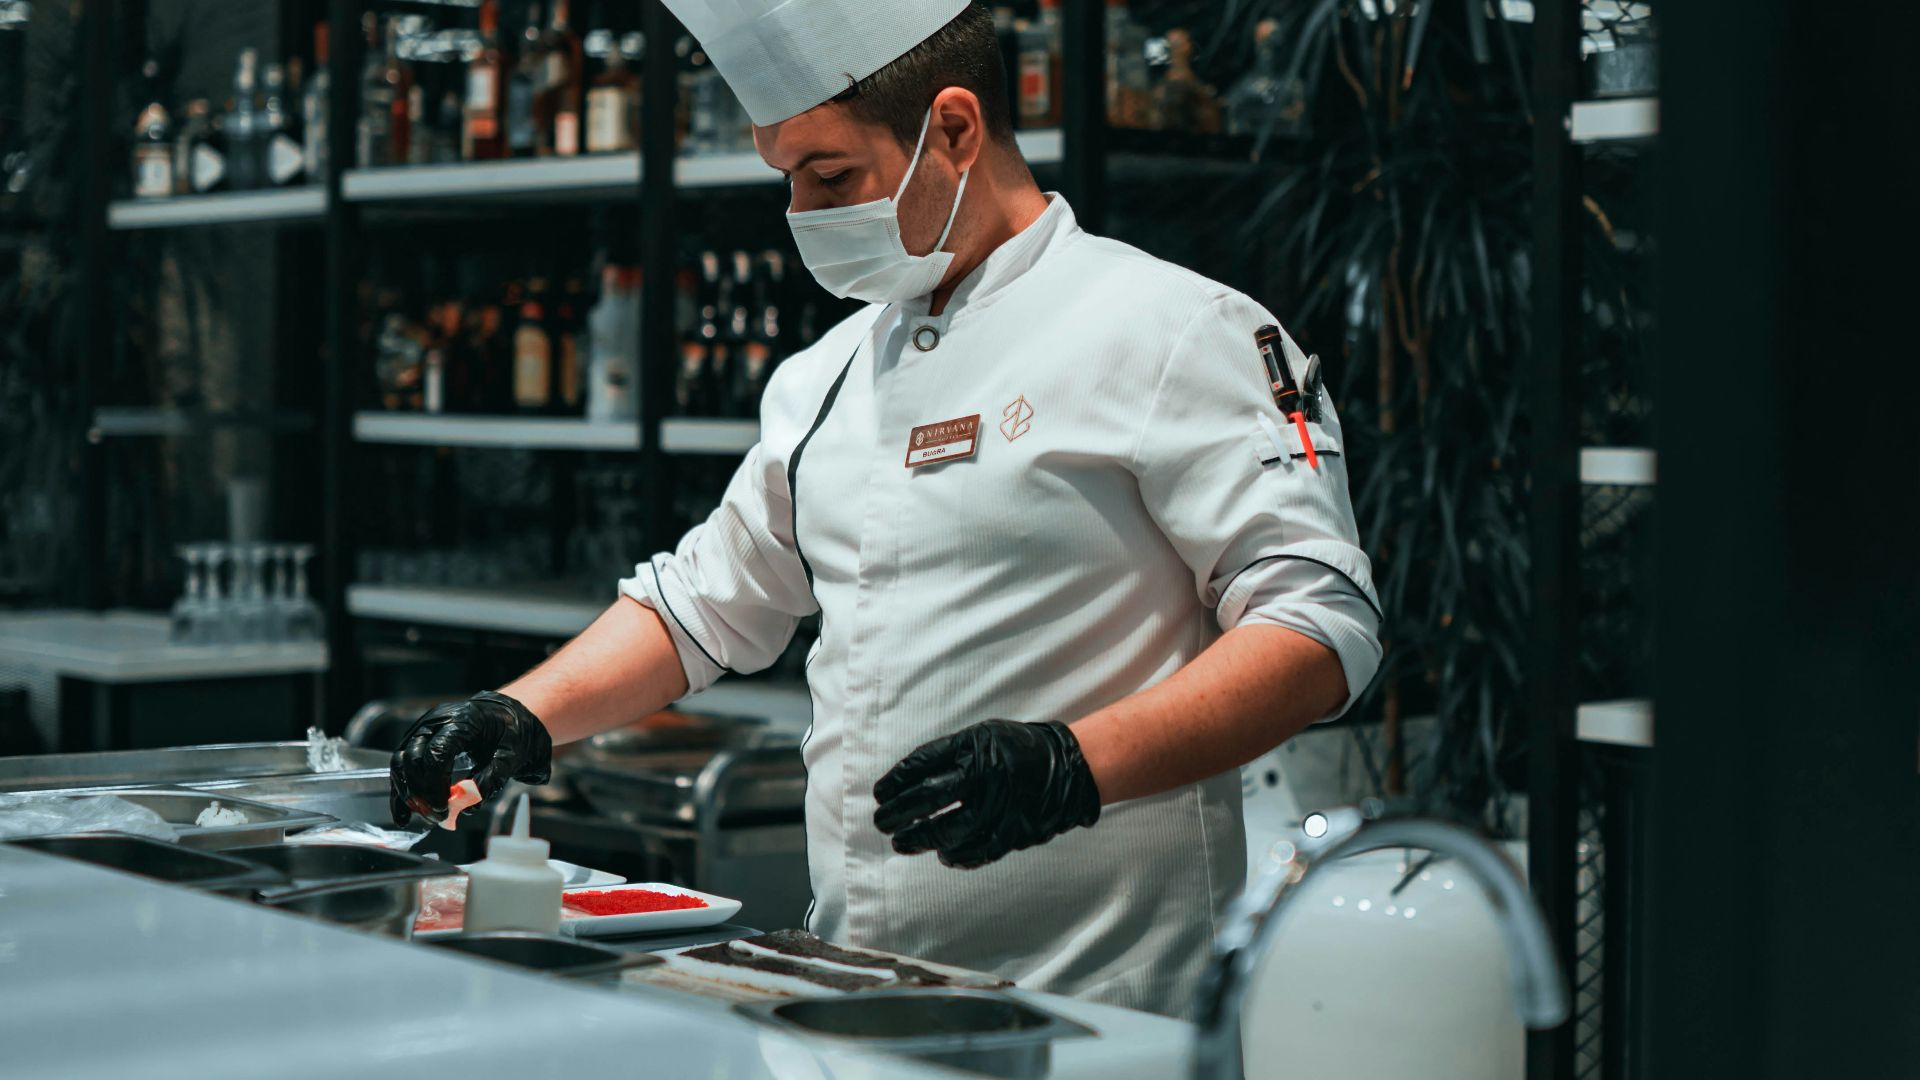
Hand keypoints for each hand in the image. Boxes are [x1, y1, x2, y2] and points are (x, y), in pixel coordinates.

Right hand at [388, 691, 552, 825]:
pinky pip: (401, 766)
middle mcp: (435, 721)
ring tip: (423, 816)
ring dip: (407, 792)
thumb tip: (470, 803)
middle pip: (413, 758)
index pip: (437, 753)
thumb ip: (493, 777)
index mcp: (461, 720)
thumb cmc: (509, 731)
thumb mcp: (512, 753)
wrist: (504, 715)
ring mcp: (423, 730)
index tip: (443, 809)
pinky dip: (401, 790)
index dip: (435, 785)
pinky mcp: (417, 741)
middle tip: (438, 816)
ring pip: (401, 762)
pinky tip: (403, 815)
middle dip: (421, 792)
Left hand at [872, 720, 1101, 869]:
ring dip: (920, 839)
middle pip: (929, 798)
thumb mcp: (982, 737)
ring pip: (949, 831)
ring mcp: (1000, 807)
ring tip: (902, 843)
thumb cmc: (1016, 749)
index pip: (923, 765)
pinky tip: (942, 854)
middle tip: (881, 823)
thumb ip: (949, 754)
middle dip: (899, 813)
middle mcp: (985, 776)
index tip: (879, 794)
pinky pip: (977, 851)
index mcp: (974, 748)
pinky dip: (955, 856)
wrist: (1067, 767)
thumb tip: (906, 780)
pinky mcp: (1013, 833)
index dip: (896, 781)